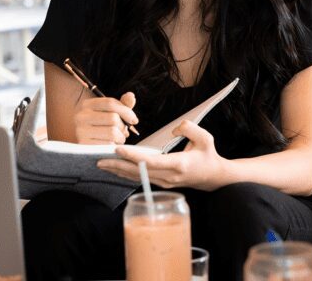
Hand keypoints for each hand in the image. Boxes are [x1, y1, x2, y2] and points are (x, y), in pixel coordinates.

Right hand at [73, 92, 137, 143]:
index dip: (126, 111)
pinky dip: (114, 146)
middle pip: (113, 118)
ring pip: (112, 132)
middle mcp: (81, 116)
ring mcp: (81, 131)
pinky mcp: (84, 145)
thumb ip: (122, 105)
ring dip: (121, 137)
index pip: (110, 103)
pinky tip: (111, 145)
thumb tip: (131, 96)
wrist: (85, 145)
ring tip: (118, 138)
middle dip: (123, 126)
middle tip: (124, 132)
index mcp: (87, 104)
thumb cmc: (102, 126)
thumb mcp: (110, 113)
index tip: (134, 120)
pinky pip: (108, 145)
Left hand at [97, 120, 228, 190]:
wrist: (213, 177)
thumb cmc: (208, 155)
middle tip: (99, 160)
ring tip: (101, 164)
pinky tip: (115, 169)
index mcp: (179, 164)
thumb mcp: (206, 137)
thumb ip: (190, 128)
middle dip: (117, 165)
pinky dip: (126, 173)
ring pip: (136, 177)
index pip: (151, 161)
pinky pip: (140, 178)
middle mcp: (169, 176)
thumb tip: (174, 129)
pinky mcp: (161, 183)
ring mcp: (164, 182)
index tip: (118, 149)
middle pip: (138, 172)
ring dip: (118, 171)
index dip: (133, 156)